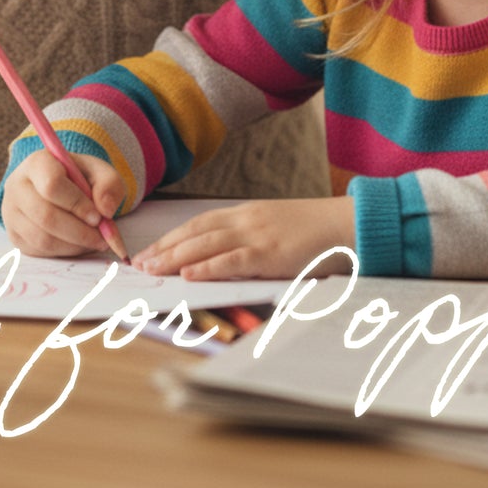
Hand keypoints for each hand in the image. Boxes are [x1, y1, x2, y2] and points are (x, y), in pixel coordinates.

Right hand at [0, 151, 126, 258]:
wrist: (58, 187)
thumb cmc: (79, 178)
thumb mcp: (99, 172)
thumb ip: (109, 185)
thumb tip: (106, 210)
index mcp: (37, 163)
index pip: (52, 185)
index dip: (77, 204)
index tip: (98, 216)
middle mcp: (17, 186)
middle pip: (46, 216)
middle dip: (79, 232)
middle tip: (101, 238)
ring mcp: (11, 213)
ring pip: (43, 238)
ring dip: (74, 245)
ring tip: (93, 241)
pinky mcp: (14, 235)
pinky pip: (40, 251)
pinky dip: (64, 252)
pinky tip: (78, 244)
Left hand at [133, 197, 353, 281]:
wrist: (347, 224)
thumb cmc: (315, 232)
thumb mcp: (276, 229)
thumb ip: (250, 241)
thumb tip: (223, 259)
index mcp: (246, 213)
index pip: (198, 223)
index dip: (172, 237)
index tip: (150, 251)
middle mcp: (246, 220)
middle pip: (195, 232)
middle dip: (165, 248)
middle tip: (139, 263)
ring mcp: (257, 235)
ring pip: (207, 245)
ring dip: (176, 258)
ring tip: (153, 269)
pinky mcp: (271, 253)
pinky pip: (234, 260)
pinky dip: (208, 267)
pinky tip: (189, 274)